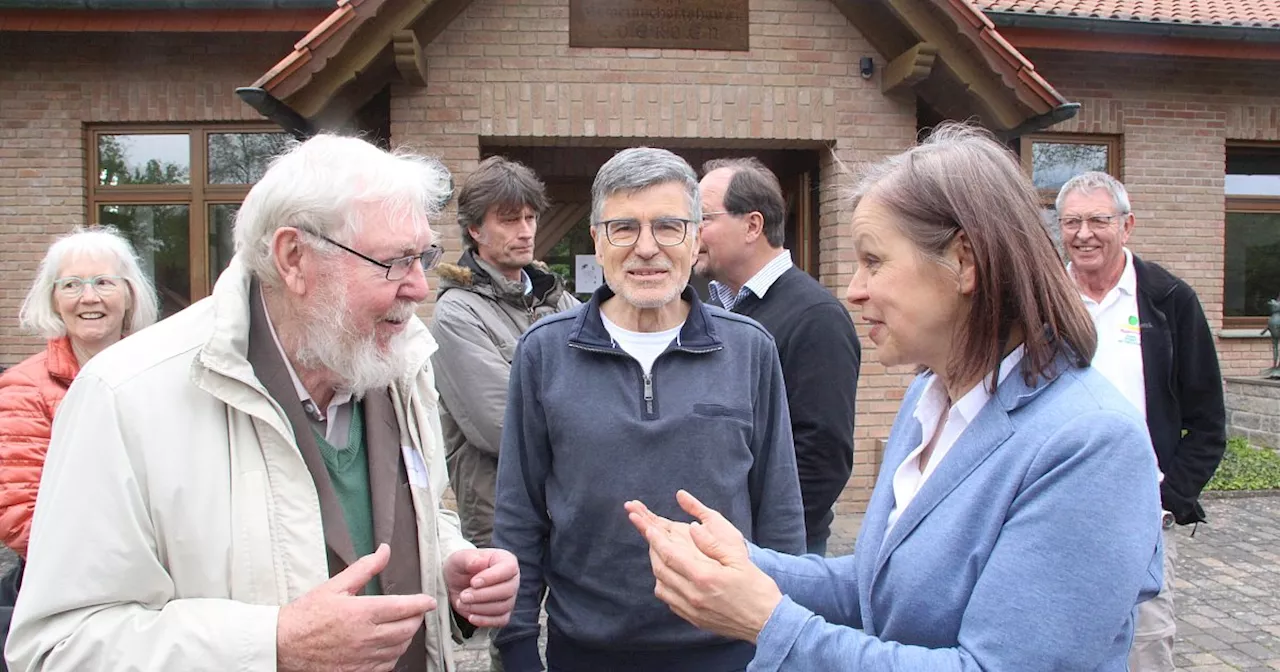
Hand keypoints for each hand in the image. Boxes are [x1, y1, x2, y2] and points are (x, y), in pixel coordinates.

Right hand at [277, 543, 437, 671]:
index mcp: (362, 613)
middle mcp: (366, 637)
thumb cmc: (306, 616)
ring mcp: (363, 658)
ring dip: (406, 637)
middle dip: (417, 619)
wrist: (284, 644)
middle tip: (415, 611)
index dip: (422, 603)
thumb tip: (383, 552)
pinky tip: (387, 646)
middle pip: (408, 629)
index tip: (429, 601)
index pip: (405, 608)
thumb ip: (364, 568)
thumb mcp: (335, 585)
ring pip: (400, 648)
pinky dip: (393, 654)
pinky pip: (387, 665)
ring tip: (401, 626)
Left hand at [443, 548, 518, 627]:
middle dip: (482, 595)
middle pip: (507, 590)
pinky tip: (471, 616)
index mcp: (506, 561)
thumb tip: (479, 562)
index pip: (509, 569)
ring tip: (462, 603)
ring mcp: (509, 597)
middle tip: (463, 596)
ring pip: (502, 607)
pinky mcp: (503, 613)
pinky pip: (501, 620)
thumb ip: (470, 558)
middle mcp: (512, 579)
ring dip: (479, 608)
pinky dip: (485, 620)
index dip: (492, 577)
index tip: (473, 582)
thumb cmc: (461, 566)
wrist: (456, 582)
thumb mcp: (460, 558)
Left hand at [625, 490, 782, 643]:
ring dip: (657, 568)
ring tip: (660, 554)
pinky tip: (670, 577)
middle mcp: (693, 595)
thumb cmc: (757, 589)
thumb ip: (712, 543)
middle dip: (652, 550)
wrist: (766, 622)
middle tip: (650, 536)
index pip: (670, 554)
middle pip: (660, 569)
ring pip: (661, 586)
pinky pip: (669, 601)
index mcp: (704, 577)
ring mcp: (692, 610)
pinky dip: (664, 586)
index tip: (646, 526)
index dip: (655, 539)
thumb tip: (692, 527)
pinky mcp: (694, 619)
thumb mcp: (738, 559)